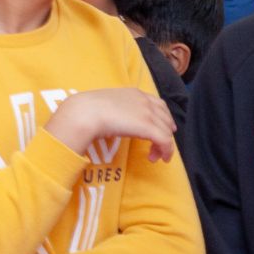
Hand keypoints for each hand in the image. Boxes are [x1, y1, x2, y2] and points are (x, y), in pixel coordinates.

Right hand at [49, 88, 176, 161]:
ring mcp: (148, 114)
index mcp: (135, 93)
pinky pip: (166, 142)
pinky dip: (167, 152)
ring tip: (154, 156)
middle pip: (166, 118)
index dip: (164, 117)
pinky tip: (161, 159)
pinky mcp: (149, 128)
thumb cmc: (89, 109)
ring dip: (164, 145)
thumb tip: (115, 118)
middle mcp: (145, 101)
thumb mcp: (107, 104)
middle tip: (159, 144)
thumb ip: (117, 108)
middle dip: (166, 132)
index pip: (158, 104)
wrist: (86, 113)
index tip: (164, 127)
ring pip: (167, 132)